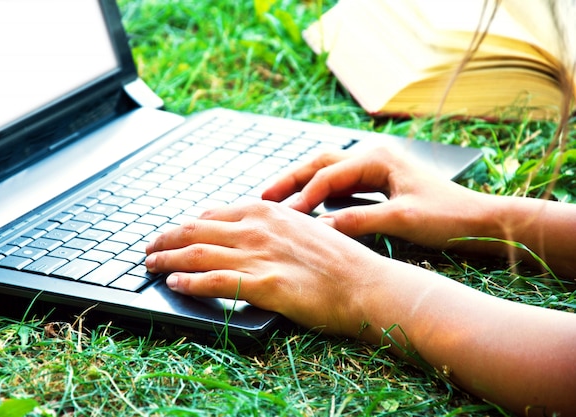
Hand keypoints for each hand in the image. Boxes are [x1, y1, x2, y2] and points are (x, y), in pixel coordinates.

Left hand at [145, 201, 386, 335]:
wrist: (365, 282)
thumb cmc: (338, 258)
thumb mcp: (301, 227)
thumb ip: (269, 225)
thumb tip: (241, 227)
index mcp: (265, 211)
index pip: (210, 215)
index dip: (184, 226)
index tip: (172, 234)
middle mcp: (256, 228)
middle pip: (195, 231)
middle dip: (166, 239)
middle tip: (149, 248)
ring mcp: (258, 255)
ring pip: (197, 254)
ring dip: (167, 259)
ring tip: (151, 265)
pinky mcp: (262, 284)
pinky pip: (213, 282)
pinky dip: (188, 282)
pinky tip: (174, 284)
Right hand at [262, 147, 488, 249]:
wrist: (480, 220)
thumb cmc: (448, 216)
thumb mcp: (402, 220)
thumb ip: (359, 221)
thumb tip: (319, 229)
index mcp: (377, 158)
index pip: (328, 175)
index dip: (303, 196)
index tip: (282, 217)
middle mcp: (373, 156)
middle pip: (320, 164)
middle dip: (291, 180)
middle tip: (262, 198)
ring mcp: (375, 168)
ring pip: (328, 172)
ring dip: (303, 185)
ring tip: (277, 201)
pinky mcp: (378, 182)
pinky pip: (340, 185)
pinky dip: (320, 195)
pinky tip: (307, 208)